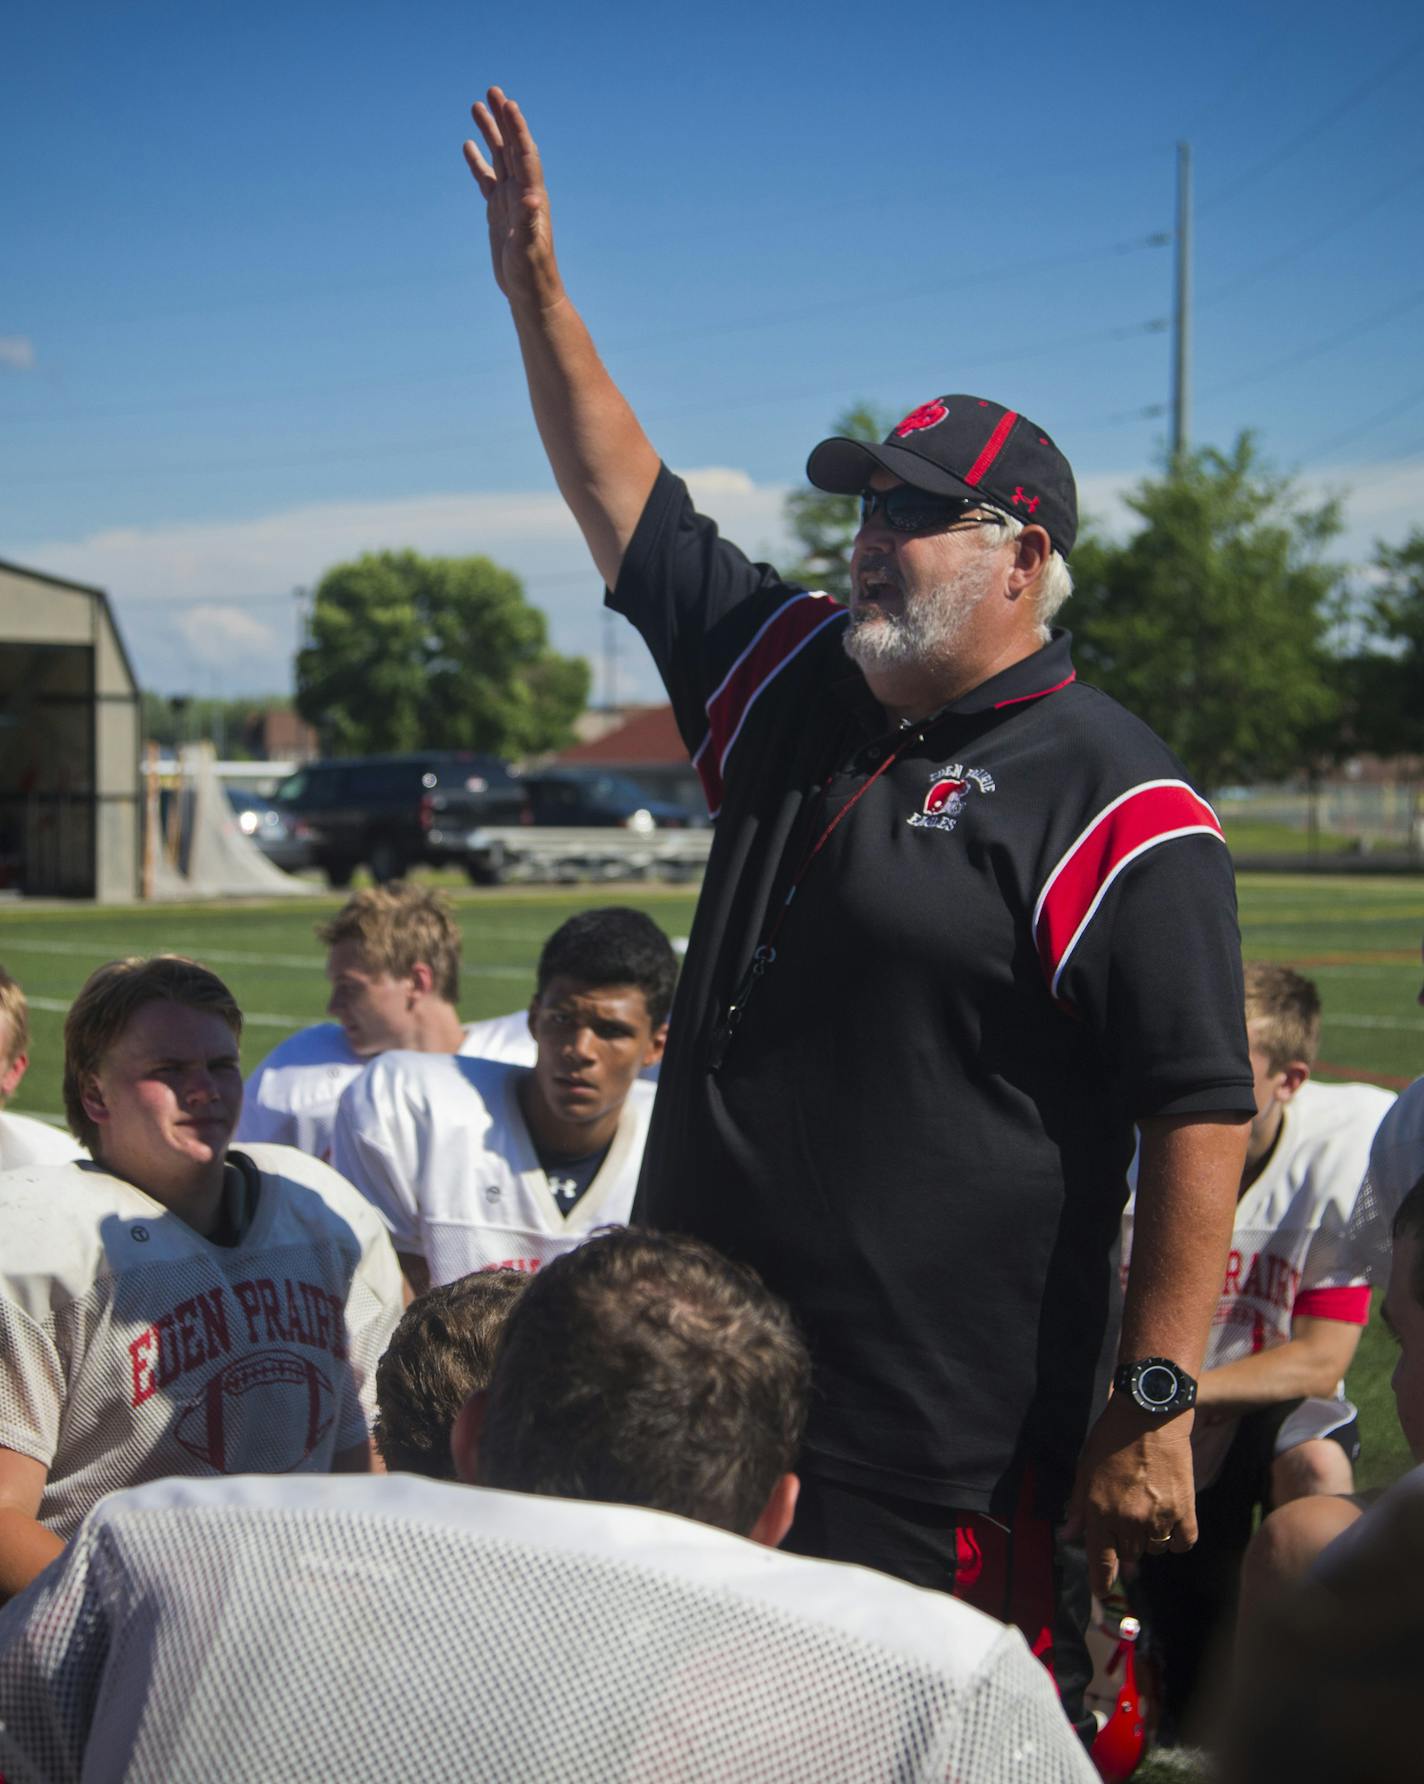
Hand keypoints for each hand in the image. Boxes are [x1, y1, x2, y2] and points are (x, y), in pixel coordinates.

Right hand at [464, 87, 563, 314]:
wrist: (531, 293)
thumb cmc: (533, 274)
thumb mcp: (530, 249)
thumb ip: (530, 223)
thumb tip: (531, 199)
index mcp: (532, 197)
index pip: (525, 154)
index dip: (518, 129)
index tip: (508, 104)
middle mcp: (523, 193)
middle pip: (512, 147)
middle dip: (503, 119)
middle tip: (492, 91)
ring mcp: (509, 201)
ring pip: (499, 158)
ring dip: (490, 132)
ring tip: (476, 107)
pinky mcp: (499, 213)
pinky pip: (487, 180)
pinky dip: (478, 162)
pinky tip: (469, 145)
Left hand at [1063, 1396, 1197, 1596]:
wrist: (1149, 1413)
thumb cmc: (1111, 1438)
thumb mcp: (1084, 1470)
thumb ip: (1079, 1508)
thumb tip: (1069, 1536)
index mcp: (1101, 1512)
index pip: (1101, 1562)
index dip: (1101, 1581)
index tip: (1101, 1591)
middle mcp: (1129, 1520)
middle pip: (1130, 1554)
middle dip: (1124, 1545)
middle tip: (1125, 1522)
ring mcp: (1159, 1517)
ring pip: (1154, 1549)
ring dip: (1148, 1539)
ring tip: (1145, 1511)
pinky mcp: (1185, 1509)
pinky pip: (1183, 1543)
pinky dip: (1176, 1539)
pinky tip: (1169, 1525)